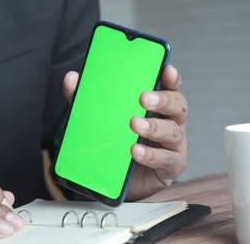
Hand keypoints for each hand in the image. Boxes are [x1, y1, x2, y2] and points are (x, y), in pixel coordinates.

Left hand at [63, 65, 186, 199]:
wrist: (117, 179)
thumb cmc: (116, 142)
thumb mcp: (99, 118)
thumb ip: (86, 98)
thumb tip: (71, 78)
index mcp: (157, 106)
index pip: (169, 86)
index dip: (171, 78)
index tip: (165, 70)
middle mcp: (170, 121)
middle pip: (177, 105)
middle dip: (163, 100)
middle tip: (143, 98)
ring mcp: (173, 144)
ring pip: (173, 131)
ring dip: (154, 127)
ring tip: (134, 124)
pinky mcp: (171, 166)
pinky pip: (166, 159)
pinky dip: (150, 155)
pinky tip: (135, 151)